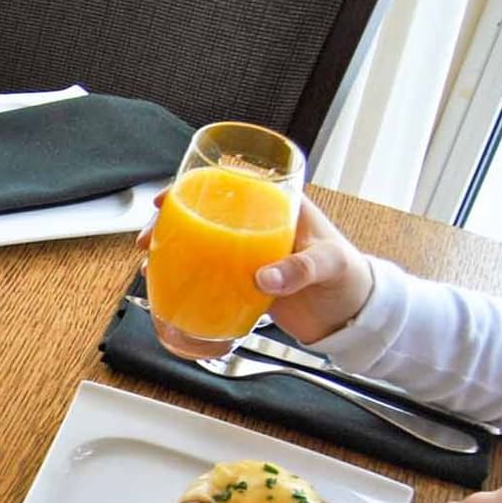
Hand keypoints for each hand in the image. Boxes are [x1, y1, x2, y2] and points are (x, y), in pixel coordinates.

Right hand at [135, 193, 373, 343]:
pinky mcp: (244, 283)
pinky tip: (169, 287)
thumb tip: (263, 278)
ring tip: (151, 264)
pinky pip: (209, 277)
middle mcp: (258, 228)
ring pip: (201, 245)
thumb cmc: (349, 277)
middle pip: (205, 216)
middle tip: (150, 239)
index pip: (232, 186)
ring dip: (173, 252)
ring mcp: (248, 256)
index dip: (196, 187)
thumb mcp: (329, 264)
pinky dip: (187, 280)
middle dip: (171, 223)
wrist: (351, 316)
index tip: (170, 197)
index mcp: (279, 208)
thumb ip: (299, 268)